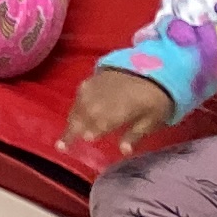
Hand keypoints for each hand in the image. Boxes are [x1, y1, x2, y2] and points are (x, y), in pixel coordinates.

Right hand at [58, 68, 174, 165]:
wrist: (154, 66)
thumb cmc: (156, 98)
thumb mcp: (153, 119)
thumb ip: (136, 134)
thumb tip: (123, 151)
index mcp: (122, 108)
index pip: (103, 121)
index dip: (93, 130)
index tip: (86, 138)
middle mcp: (105, 97)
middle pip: (85, 114)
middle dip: (72, 130)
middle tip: (61, 146)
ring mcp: (98, 86)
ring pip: (79, 105)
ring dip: (71, 120)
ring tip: (64, 135)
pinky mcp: (94, 79)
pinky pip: (80, 94)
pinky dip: (75, 105)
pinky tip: (74, 114)